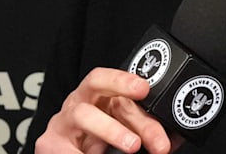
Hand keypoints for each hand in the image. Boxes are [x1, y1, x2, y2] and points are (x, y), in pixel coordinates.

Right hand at [34, 68, 183, 153]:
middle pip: (96, 92)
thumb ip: (149, 131)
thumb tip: (176, 136)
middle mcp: (78, 103)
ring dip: (111, 130)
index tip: (145, 89)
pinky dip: (84, 153)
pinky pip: (67, 148)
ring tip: (132, 146)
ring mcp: (62, 123)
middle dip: (126, 112)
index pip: (106, 78)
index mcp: (98, 96)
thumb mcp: (127, 131)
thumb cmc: (100, 139)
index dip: (124, 80)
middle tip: (148, 135)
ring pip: (83, 115)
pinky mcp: (49, 144)